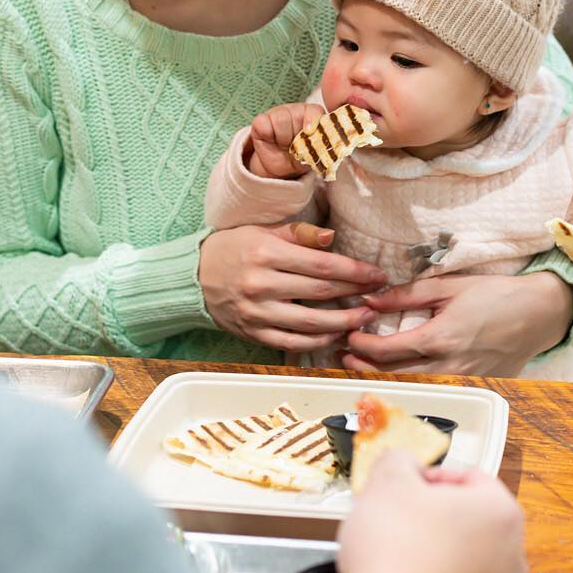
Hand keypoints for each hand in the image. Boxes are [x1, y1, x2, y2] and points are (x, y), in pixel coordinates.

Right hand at [198, 222, 385, 353]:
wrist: (195, 278)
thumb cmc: (234, 249)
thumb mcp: (262, 231)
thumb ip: (299, 234)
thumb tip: (332, 238)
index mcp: (266, 252)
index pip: (322, 264)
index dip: (355, 271)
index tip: (376, 275)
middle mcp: (261, 284)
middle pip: (321, 291)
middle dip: (356, 294)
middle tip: (377, 295)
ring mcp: (257, 312)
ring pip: (311, 322)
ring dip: (344, 322)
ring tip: (364, 318)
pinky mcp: (253, 332)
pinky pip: (293, 341)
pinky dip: (318, 340)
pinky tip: (335, 334)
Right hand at [246, 102, 323, 178]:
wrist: (281, 168)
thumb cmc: (301, 156)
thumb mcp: (313, 154)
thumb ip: (320, 145)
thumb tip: (323, 146)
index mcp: (313, 116)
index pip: (314, 110)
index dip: (313, 120)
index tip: (309, 132)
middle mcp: (295, 111)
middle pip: (295, 116)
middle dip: (296, 137)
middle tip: (295, 146)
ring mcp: (277, 113)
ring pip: (280, 120)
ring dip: (282, 138)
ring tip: (284, 145)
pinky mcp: (261, 120)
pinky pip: (263, 123)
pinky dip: (267, 135)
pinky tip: (271, 140)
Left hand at [338, 271, 572, 376]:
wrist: (539, 314)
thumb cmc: (496, 295)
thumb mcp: (449, 286)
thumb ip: (407, 295)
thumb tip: (371, 300)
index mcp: (440, 338)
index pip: (388, 350)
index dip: (362, 345)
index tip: (350, 336)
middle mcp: (449, 365)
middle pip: (395, 375)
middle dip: (365, 367)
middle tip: (345, 357)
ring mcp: (462, 380)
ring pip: (413, 386)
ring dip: (385, 376)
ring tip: (364, 365)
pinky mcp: (474, 387)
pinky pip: (435, 388)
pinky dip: (412, 381)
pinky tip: (400, 372)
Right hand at [339, 452, 525, 572]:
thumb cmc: (397, 556)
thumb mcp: (386, 482)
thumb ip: (398, 461)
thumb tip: (401, 466)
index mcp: (500, 512)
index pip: (469, 477)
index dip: (429, 476)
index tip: (402, 486)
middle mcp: (512, 556)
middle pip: (468, 521)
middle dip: (430, 518)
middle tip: (393, 520)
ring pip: (461, 562)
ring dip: (430, 556)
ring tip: (392, 560)